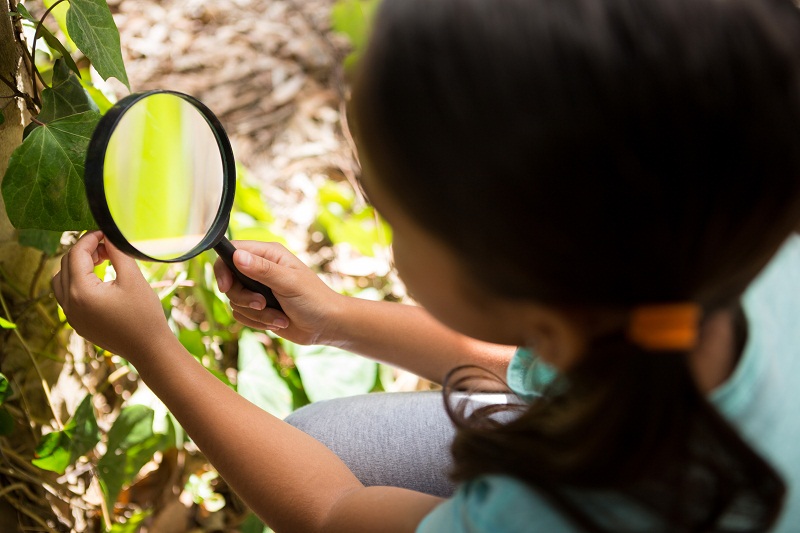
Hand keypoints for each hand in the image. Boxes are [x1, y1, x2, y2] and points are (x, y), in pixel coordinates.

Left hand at [52, 231, 171, 360]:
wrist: (149, 349)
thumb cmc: (144, 315)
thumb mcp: (133, 279)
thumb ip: (118, 253)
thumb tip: (109, 236)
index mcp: (81, 291)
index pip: (76, 254)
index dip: (90, 239)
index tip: (105, 232)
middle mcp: (69, 304)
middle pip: (66, 265)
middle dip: (84, 251)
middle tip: (107, 246)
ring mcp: (71, 316)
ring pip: (61, 281)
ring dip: (76, 267)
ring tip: (101, 262)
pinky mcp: (78, 324)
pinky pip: (67, 297)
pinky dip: (77, 283)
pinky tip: (99, 281)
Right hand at [213, 241, 345, 344]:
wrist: (326, 326)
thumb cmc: (314, 299)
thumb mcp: (289, 283)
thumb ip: (262, 270)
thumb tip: (237, 256)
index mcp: (269, 254)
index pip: (231, 252)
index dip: (223, 269)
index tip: (226, 286)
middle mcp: (260, 269)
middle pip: (229, 281)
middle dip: (244, 298)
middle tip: (262, 304)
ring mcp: (258, 289)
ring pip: (235, 301)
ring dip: (257, 314)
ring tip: (279, 316)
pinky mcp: (258, 308)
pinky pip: (242, 316)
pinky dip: (259, 322)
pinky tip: (279, 321)